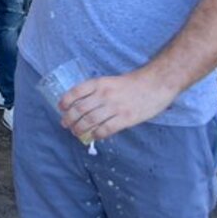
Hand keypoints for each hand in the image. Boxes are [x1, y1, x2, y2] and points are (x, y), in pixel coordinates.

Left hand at [58, 71, 175, 141]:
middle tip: (65, 124)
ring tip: (76, 132)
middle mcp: (104, 95)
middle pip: (80, 109)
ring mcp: (114, 107)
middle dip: (70, 118)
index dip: (66, 101)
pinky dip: (97, 135)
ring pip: (90, 121)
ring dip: (80, 129)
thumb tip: (82, 104)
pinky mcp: (125, 119)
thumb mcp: (110, 81)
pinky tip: (93, 136)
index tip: (61, 108)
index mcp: (99, 83)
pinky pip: (106, 129)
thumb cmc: (132, 83)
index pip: (76, 92)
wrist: (155, 84)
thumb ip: (97, 91)